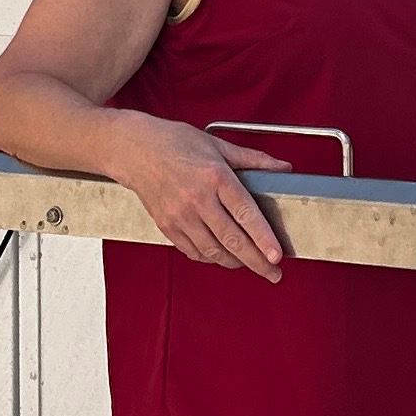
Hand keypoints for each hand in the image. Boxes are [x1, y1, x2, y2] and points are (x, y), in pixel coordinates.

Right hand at [110, 117, 286, 278]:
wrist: (134, 149)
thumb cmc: (174, 142)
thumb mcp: (218, 144)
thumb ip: (253, 159)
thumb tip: (282, 167)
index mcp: (215, 176)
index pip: (246, 214)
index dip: (264, 238)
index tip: (277, 255)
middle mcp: (197, 199)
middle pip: (233, 240)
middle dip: (257, 262)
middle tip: (274, 273)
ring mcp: (180, 215)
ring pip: (213, 251)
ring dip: (235, 263)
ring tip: (252, 265)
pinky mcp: (167, 226)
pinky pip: (193, 251)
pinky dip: (211, 258)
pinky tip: (222, 257)